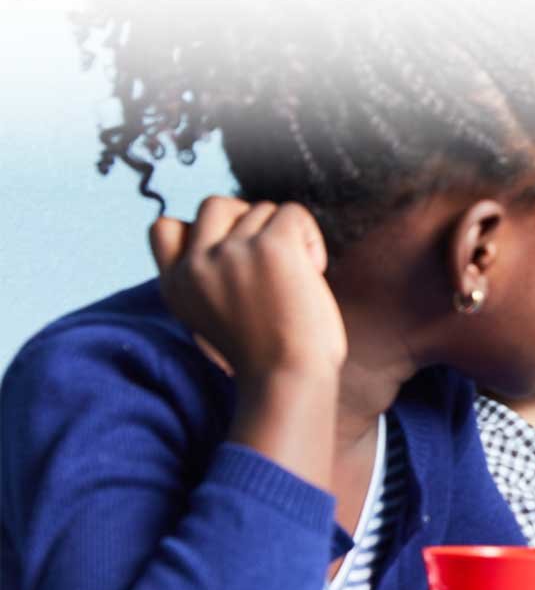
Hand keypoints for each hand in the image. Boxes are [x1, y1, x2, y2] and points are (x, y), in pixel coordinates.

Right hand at [150, 197, 343, 382]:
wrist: (286, 384)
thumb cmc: (266, 361)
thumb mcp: (212, 319)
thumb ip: (209, 279)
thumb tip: (235, 233)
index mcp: (175, 285)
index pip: (165, 228)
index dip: (203, 230)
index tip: (233, 258)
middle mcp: (196, 265)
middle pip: (215, 204)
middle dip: (248, 221)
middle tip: (271, 260)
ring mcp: (231, 252)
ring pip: (260, 209)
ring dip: (285, 235)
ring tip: (296, 277)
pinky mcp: (271, 246)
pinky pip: (292, 212)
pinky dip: (309, 235)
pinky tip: (313, 270)